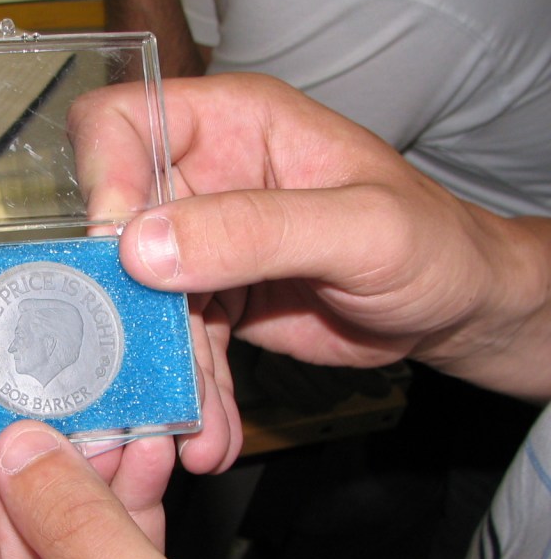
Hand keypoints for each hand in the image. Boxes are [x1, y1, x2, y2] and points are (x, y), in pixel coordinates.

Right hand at [70, 73, 550, 444]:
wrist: (455, 307)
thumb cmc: (433, 243)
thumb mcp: (360, 229)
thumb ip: (256, 229)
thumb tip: (142, 247)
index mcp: (233, 125)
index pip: (124, 123)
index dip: (103, 177)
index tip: (115, 252)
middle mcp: (205, 178)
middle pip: (117, 227)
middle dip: (124, 304)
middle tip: (134, 366)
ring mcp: (203, 243)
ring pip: (145, 302)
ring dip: (163, 369)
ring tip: (191, 429)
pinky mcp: (213, 300)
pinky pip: (180, 346)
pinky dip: (193, 392)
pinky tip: (210, 435)